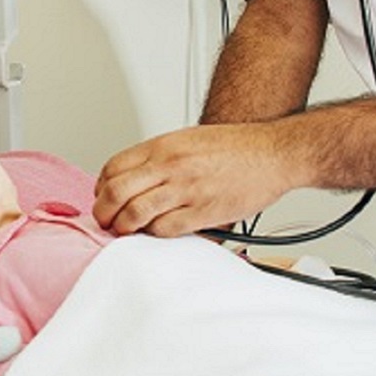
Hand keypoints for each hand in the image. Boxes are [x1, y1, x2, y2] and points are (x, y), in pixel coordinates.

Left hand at [93, 123, 310, 236]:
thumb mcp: (187, 140)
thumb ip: (159, 159)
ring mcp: (185, 189)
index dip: (102, 188)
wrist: (274, 153)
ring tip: (126, 231)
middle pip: (116, 193)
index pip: (113, 168)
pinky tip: (157, 232)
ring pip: (134, 214)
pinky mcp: (203, 212)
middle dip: (104, 213)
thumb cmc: (235, 148)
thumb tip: (134, 181)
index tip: (104, 198)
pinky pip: (164, 230)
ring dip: (123, 228)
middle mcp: (170, 166)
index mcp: (163, 146)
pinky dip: (154, 235)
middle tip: (106, 221)